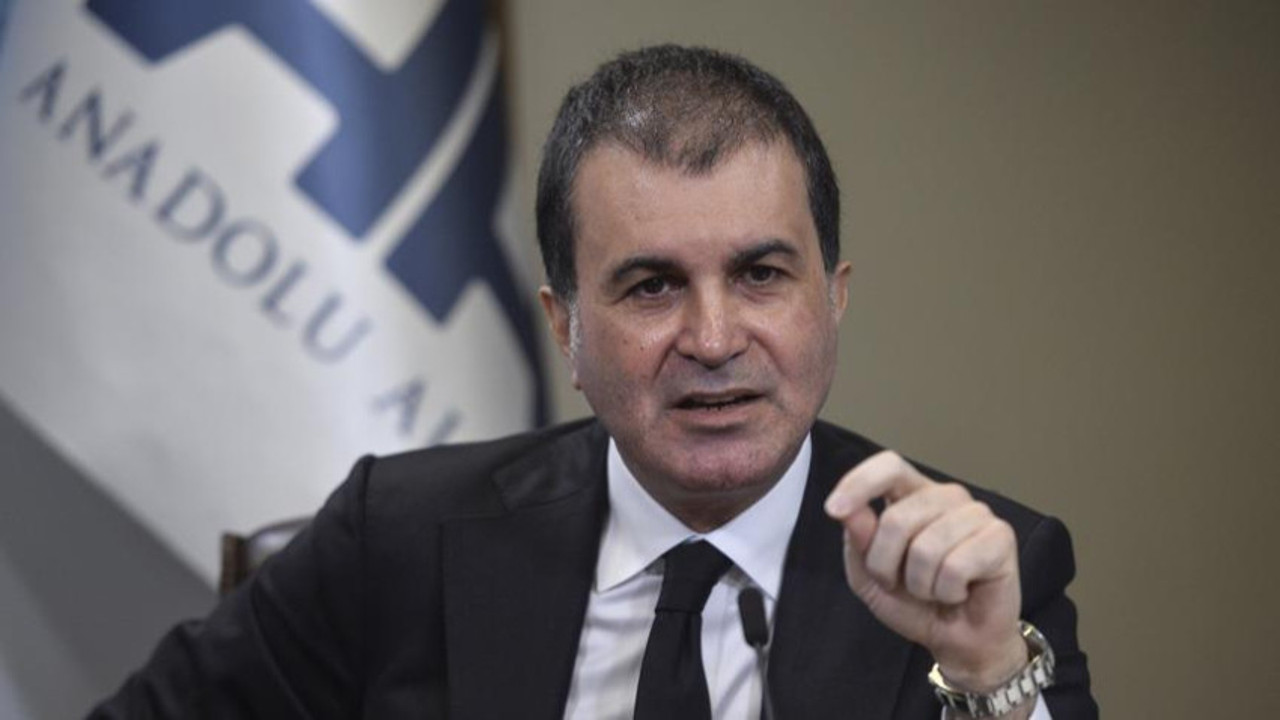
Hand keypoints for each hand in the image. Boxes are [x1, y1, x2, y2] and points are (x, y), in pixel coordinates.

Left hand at [824, 450, 1026, 691]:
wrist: (956, 640)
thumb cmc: (915, 604)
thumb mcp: (869, 577)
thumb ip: (858, 542)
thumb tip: (848, 511)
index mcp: (913, 495)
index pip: (889, 466)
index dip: (859, 482)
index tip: (834, 510)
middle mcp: (946, 496)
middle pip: (898, 518)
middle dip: (886, 565)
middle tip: (902, 582)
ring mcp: (977, 513)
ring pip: (926, 547)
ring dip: (920, 584)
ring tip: (933, 589)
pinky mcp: (1001, 537)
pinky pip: (955, 566)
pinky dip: (947, 591)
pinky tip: (959, 591)